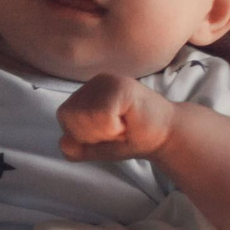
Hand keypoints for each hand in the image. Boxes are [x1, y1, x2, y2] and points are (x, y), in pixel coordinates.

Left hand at [58, 74, 173, 161]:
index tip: (108, 132)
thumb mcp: (97, 147)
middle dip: (92, 134)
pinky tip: (128, 122)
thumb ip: (76, 148)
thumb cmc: (133, 138)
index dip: (84, 135)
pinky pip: (101, 116)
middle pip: (68, 117)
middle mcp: (93, 83)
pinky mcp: (120, 85)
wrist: (166, 135)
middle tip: (117, 129)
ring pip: (83, 117)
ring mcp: (106, 81)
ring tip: (122, 124)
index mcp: (85, 94)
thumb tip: (63, 143)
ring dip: (105, 132)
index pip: (64, 117)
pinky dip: (114, 129)